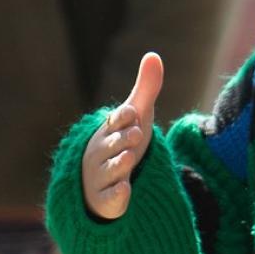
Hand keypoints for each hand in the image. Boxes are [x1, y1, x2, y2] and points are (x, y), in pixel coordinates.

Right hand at [82, 52, 163, 219]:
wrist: (104, 181)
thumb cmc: (121, 141)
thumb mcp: (137, 116)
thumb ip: (146, 87)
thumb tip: (153, 54)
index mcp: (108, 131)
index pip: (115, 121)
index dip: (123, 116)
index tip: (132, 111)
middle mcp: (101, 153)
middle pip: (112, 144)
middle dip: (123, 139)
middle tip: (135, 134)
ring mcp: (102, 177)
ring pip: (110, 169)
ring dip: (119, 163)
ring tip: (129, 158)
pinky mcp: (107, 200)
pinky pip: (109, 198)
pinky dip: (116, 195)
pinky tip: (124, 191)